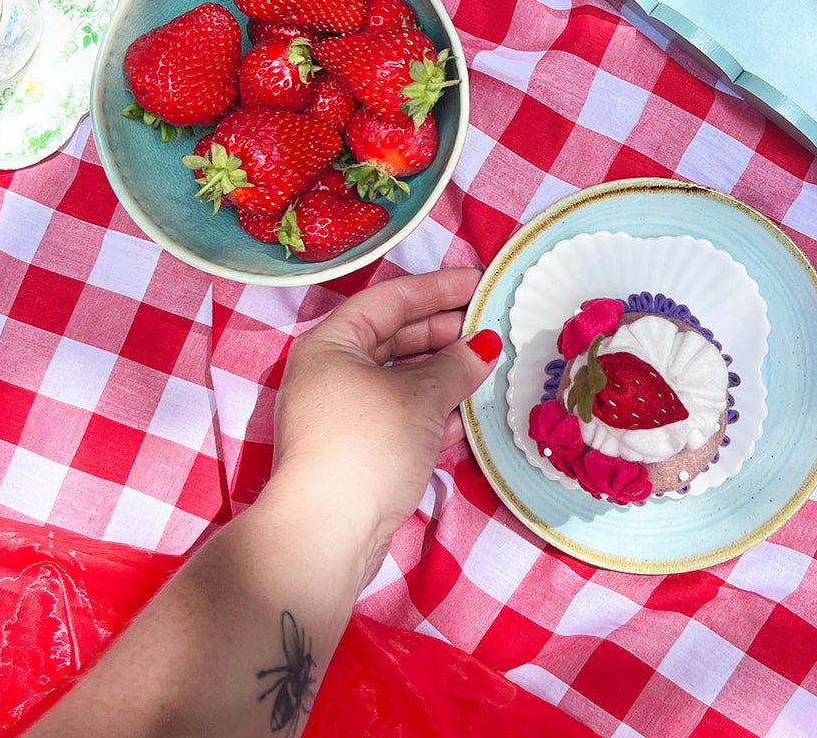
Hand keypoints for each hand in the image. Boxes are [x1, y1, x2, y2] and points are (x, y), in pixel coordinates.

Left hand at [267, 268, 497, 582]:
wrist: (326, 534)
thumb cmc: (367, 446)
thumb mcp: (420, 397)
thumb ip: (456, 366)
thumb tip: (485, 347)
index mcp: (332, 344)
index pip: (391, 300)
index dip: (438, 288)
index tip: (479, 282)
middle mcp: (331, 373)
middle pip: (395, 338)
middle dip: (444, 332)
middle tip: (490, 324)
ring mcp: (341, 414)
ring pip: (400, 380)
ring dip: (443, 374)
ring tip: (488, 365)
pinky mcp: (356, 452)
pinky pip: (400, 416)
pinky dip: (433, 412)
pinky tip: (468, 415)